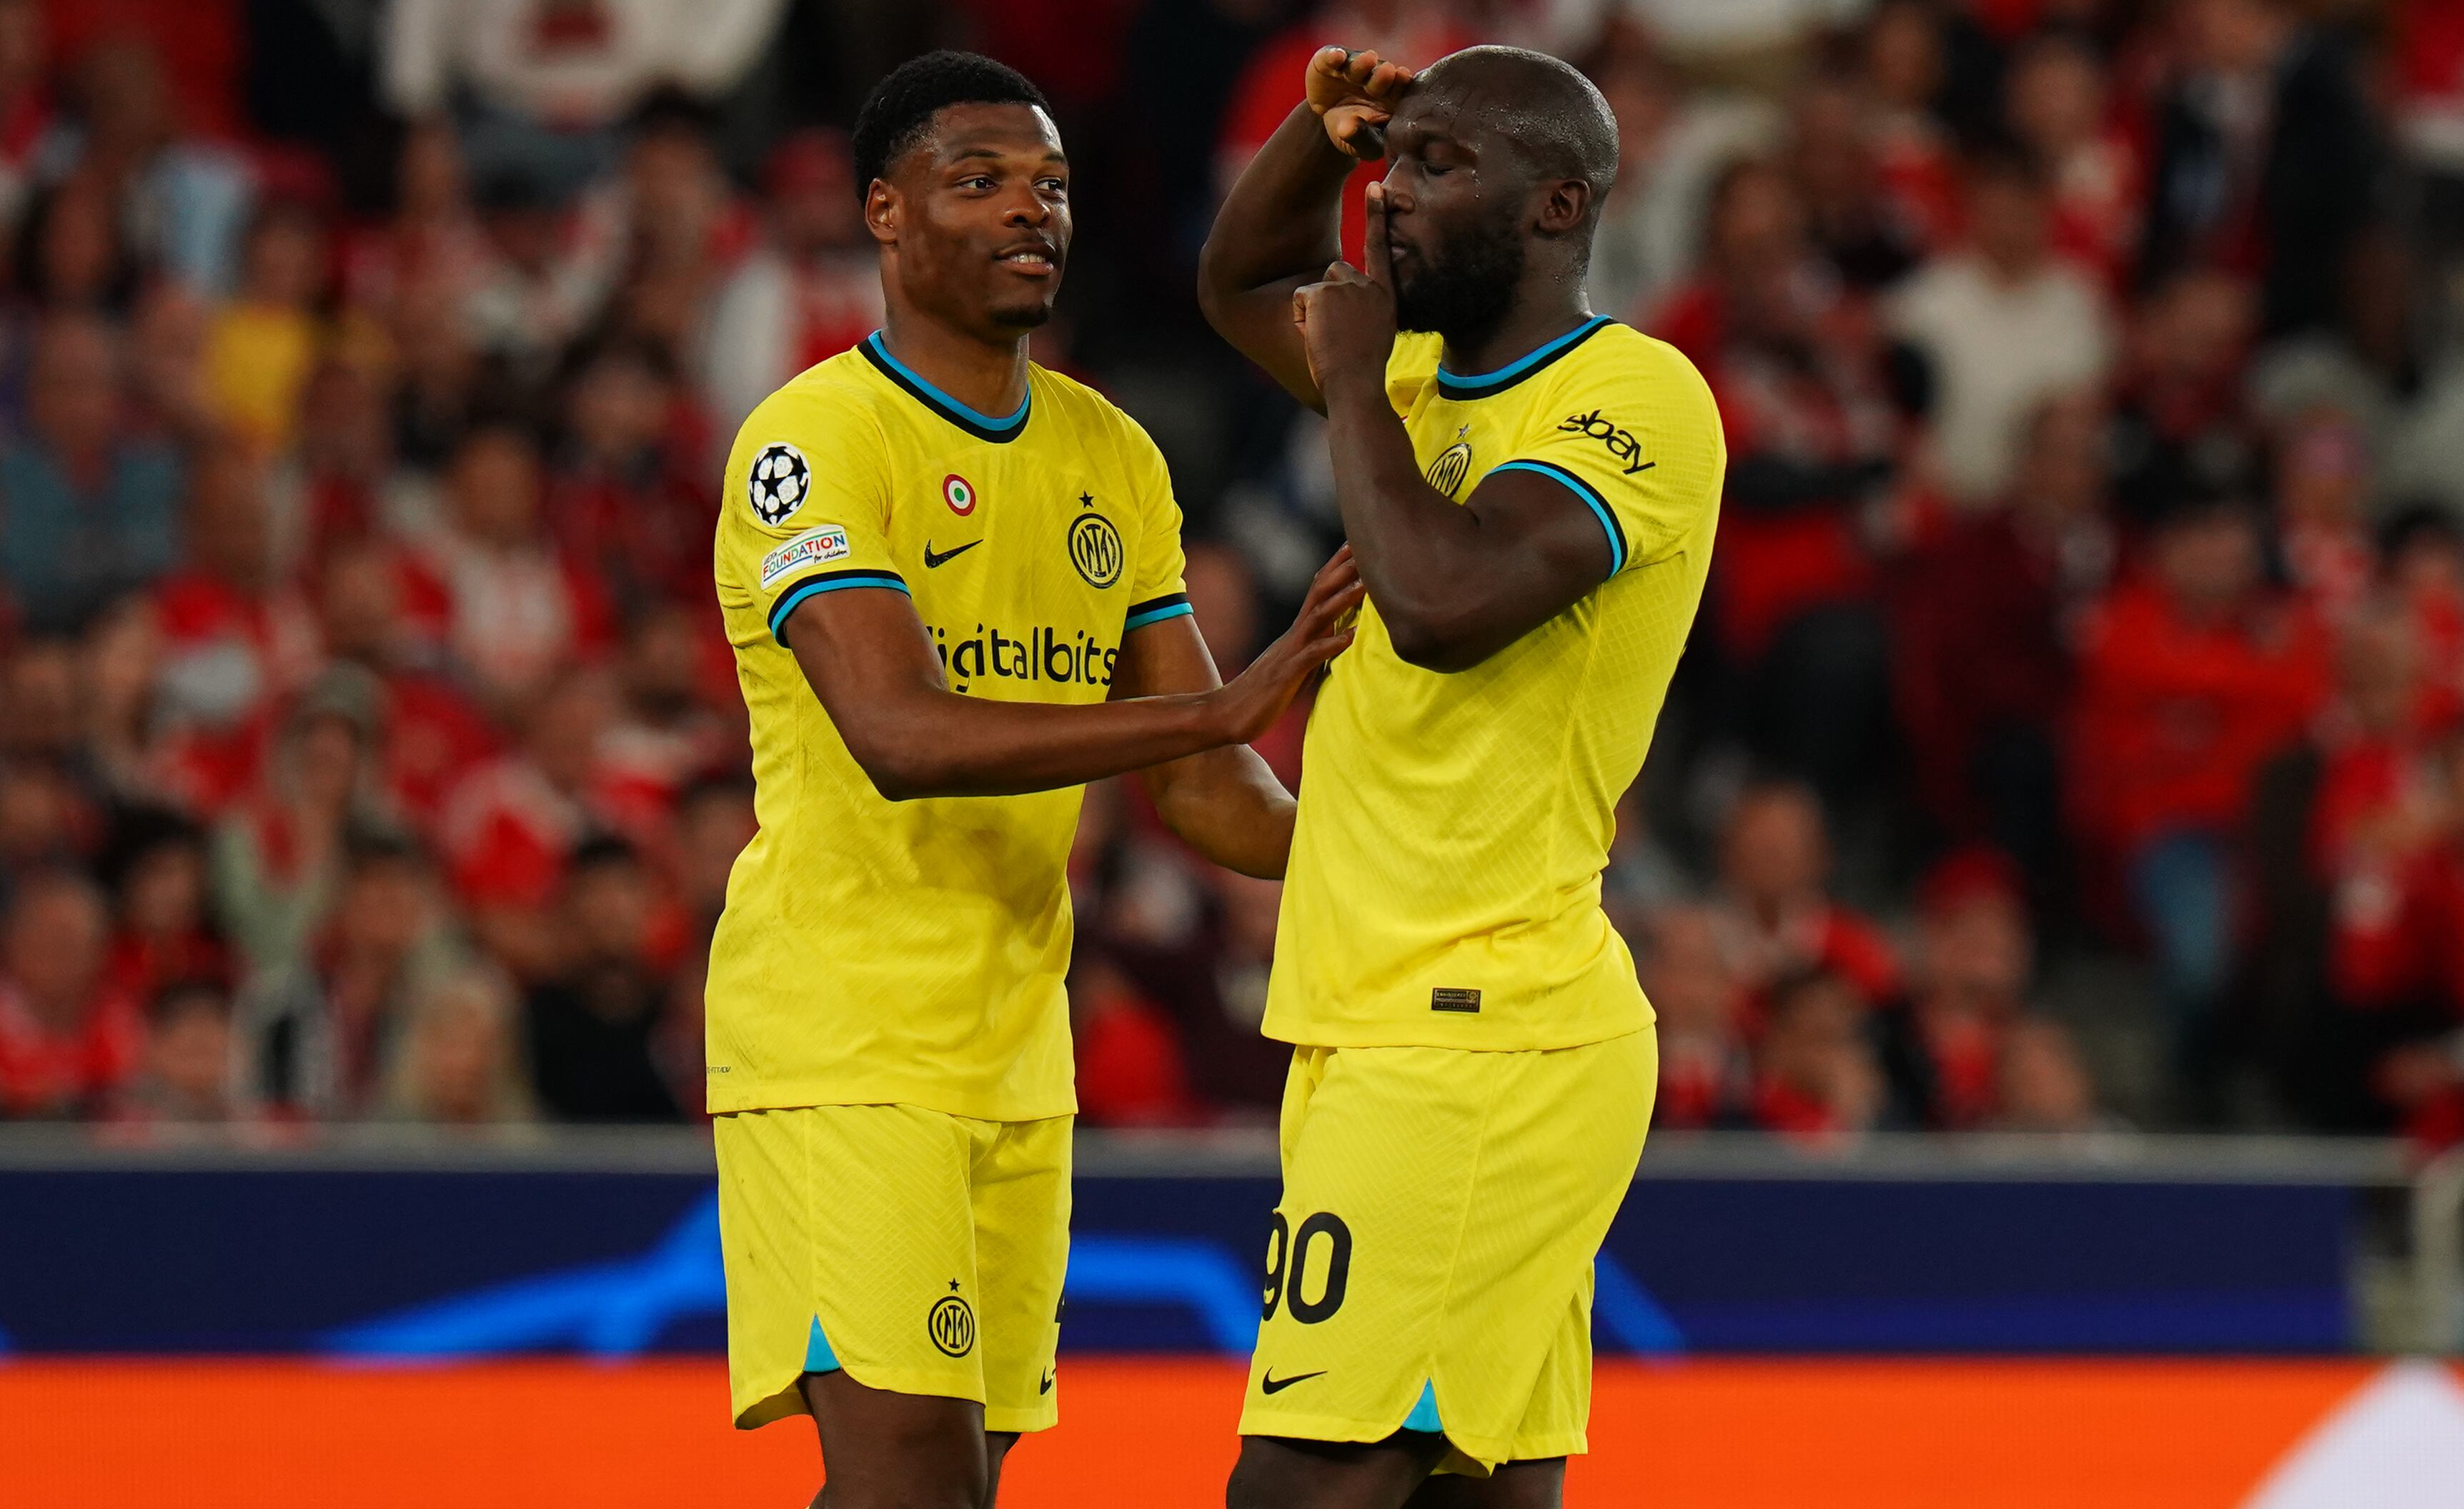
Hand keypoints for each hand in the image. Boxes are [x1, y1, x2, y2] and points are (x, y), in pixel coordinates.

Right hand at [1210, 545, 1362, 742]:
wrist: (1227, 714)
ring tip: (1366, 585)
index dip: (1337, 568)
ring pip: (1317, 617)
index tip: (1358, 546)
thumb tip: (1342, 636)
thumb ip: (1318, 647)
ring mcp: (1289, 652)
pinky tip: (1350, 636)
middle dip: (1342, 570)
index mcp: (1297, 633)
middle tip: (1364, 548)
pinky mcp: (1286, 674)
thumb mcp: (1298, 666)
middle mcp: (1293, 635)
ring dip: (1342, 600)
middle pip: (1319, 593)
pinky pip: (1311, 655)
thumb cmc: (1265, 695)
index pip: (1319, 592)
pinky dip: (1331, 643)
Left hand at [1292, 181, 1399, 392]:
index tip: (1376, 185)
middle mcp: (1369, 285)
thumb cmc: (1361, 371)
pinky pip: (1301, 297)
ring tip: (1327, 337)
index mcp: (1384, 296)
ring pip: (1316, 286)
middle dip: (1327, 299)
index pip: (1380, 248)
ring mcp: (1347, 286)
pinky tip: (1315, 334)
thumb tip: (1347, 302)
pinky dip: (1301, 318)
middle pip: (1336, 272)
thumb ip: (1365, 310)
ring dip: (1314, 311)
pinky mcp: (1323, 292)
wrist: (1355, 386)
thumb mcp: (1375, 335)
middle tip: (1335, 334)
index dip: (1377, 215)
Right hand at [1306, 45, 1412, 159]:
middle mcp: (1373, 77)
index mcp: (1391, 96)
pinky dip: (1332, 56)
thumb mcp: (1358, 142)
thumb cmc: (1354, 133)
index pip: (1399, 89)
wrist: (1329, 120)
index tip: (1403, 78)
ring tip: (1367, 59)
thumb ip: (1358, 137)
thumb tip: (1348, 130)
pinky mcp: (1329, 62)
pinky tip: (1337, 56)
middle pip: (1380, 75)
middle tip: (1387, 71)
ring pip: (1357, 64)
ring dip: (1361, 64)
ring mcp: (1352, 67)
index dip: (1401, 84)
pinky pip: (1330, 57)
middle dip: (1382, 75)